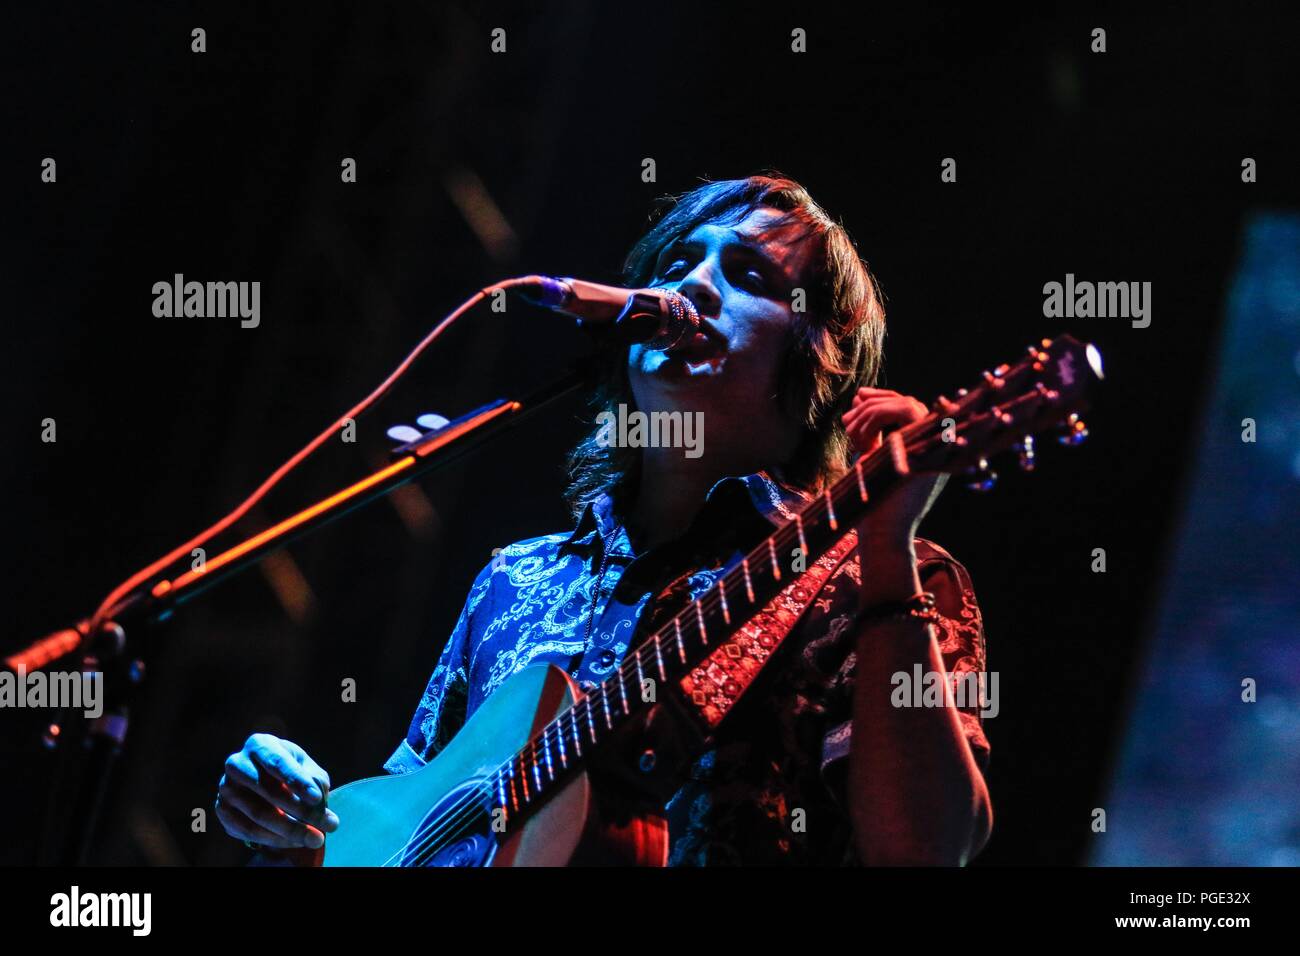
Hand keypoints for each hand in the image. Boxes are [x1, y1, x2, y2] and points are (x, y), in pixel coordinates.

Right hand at [215, 733, 338, 864]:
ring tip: (316, 839)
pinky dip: (273, 839)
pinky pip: (246, 831)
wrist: (264, 781)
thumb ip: (315, 781)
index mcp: (260, 745)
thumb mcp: (307, 768)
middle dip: (301, 812)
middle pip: (268, 792)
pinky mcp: (222, 810)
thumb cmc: (291, 771)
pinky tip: (294, 841)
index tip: (317, 799)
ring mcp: (226, 788)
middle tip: (328, 825)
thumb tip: (318, 805)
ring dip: (290, 831)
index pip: (278, 764)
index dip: (298, 781)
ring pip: (258, 815)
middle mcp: (237, 764)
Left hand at [841, 387, 948, 549]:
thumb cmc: (872, 504)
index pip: (908, 405)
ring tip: (852, 434)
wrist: (881, 534)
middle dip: (872, 404)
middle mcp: (933, 446)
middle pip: (908, 401)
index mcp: (923, 448)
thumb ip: (870, 431)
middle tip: (847, 422)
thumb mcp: (871, 459)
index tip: (857, 399)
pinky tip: (861, 441)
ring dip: (872, 412)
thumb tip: (861, 396)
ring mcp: (932, 447)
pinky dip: (878, 417)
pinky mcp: (924, 448)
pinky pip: (907, 414)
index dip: (882, 397)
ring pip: (908, 404)